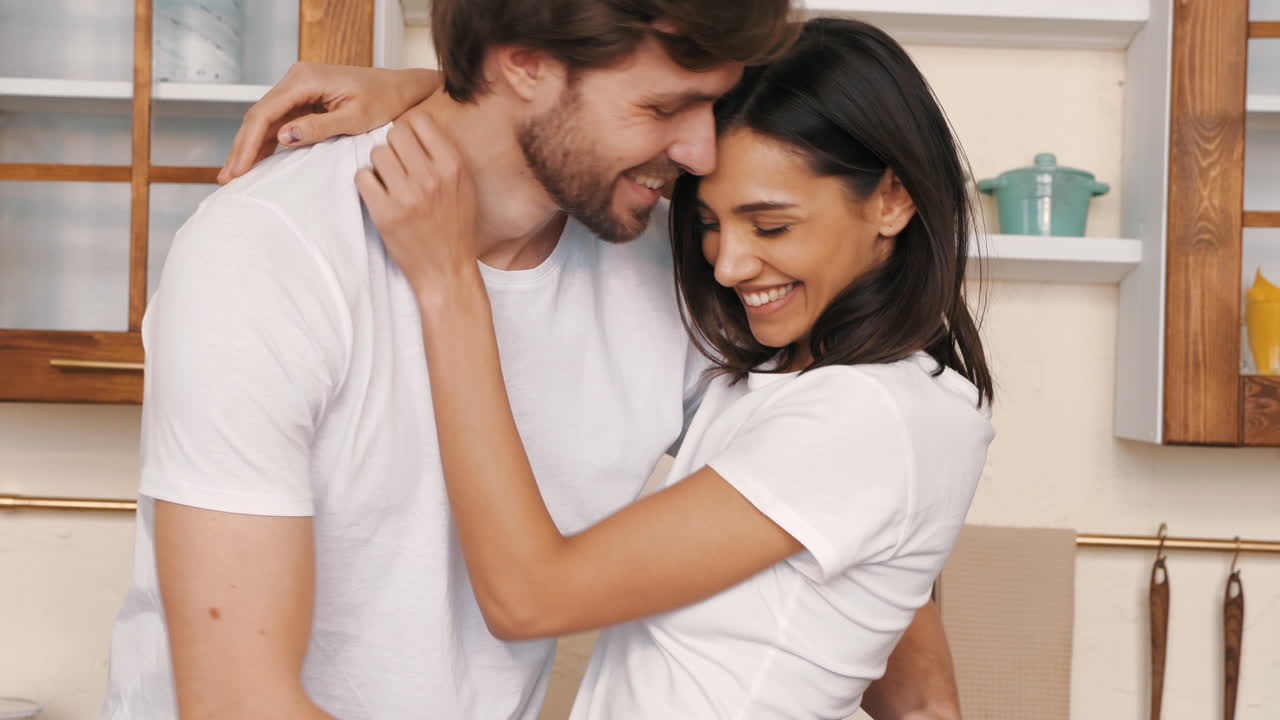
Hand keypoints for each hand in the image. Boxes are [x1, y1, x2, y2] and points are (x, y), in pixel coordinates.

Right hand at [219, 63, 442, 183]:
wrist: (402, 89)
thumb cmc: (385, 101)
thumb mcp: (355, 118)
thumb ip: (319, 127)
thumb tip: (282, 138)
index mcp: (304, 78)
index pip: (265, 113)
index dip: (248, 144)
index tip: (238, 169)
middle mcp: (296, 78)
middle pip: (258, 116)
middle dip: (242, 148)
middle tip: (228, 179)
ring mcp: (299, 88)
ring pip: (265, 120)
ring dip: (250, 147)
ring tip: (235, 175)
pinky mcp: (305, 99)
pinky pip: (279, 121)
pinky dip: (266, 142)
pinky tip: (255, 162)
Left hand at [356, 106, 479, 303]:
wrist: (447, 270)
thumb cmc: (456, 227)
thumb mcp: (464, 186)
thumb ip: (444, 156)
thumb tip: (414, 126)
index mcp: (453, 167)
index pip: (420, 121)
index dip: (411, 131)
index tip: (411, 146)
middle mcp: (431, 178)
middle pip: (395, 134)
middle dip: (393, 147)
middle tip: (398, 166)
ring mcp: (407, 196)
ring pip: (376, 154)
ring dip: (379, 166)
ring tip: (390, 183)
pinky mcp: (385, 213)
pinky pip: (362, 177)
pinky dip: (367, 183)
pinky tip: (378, 195)